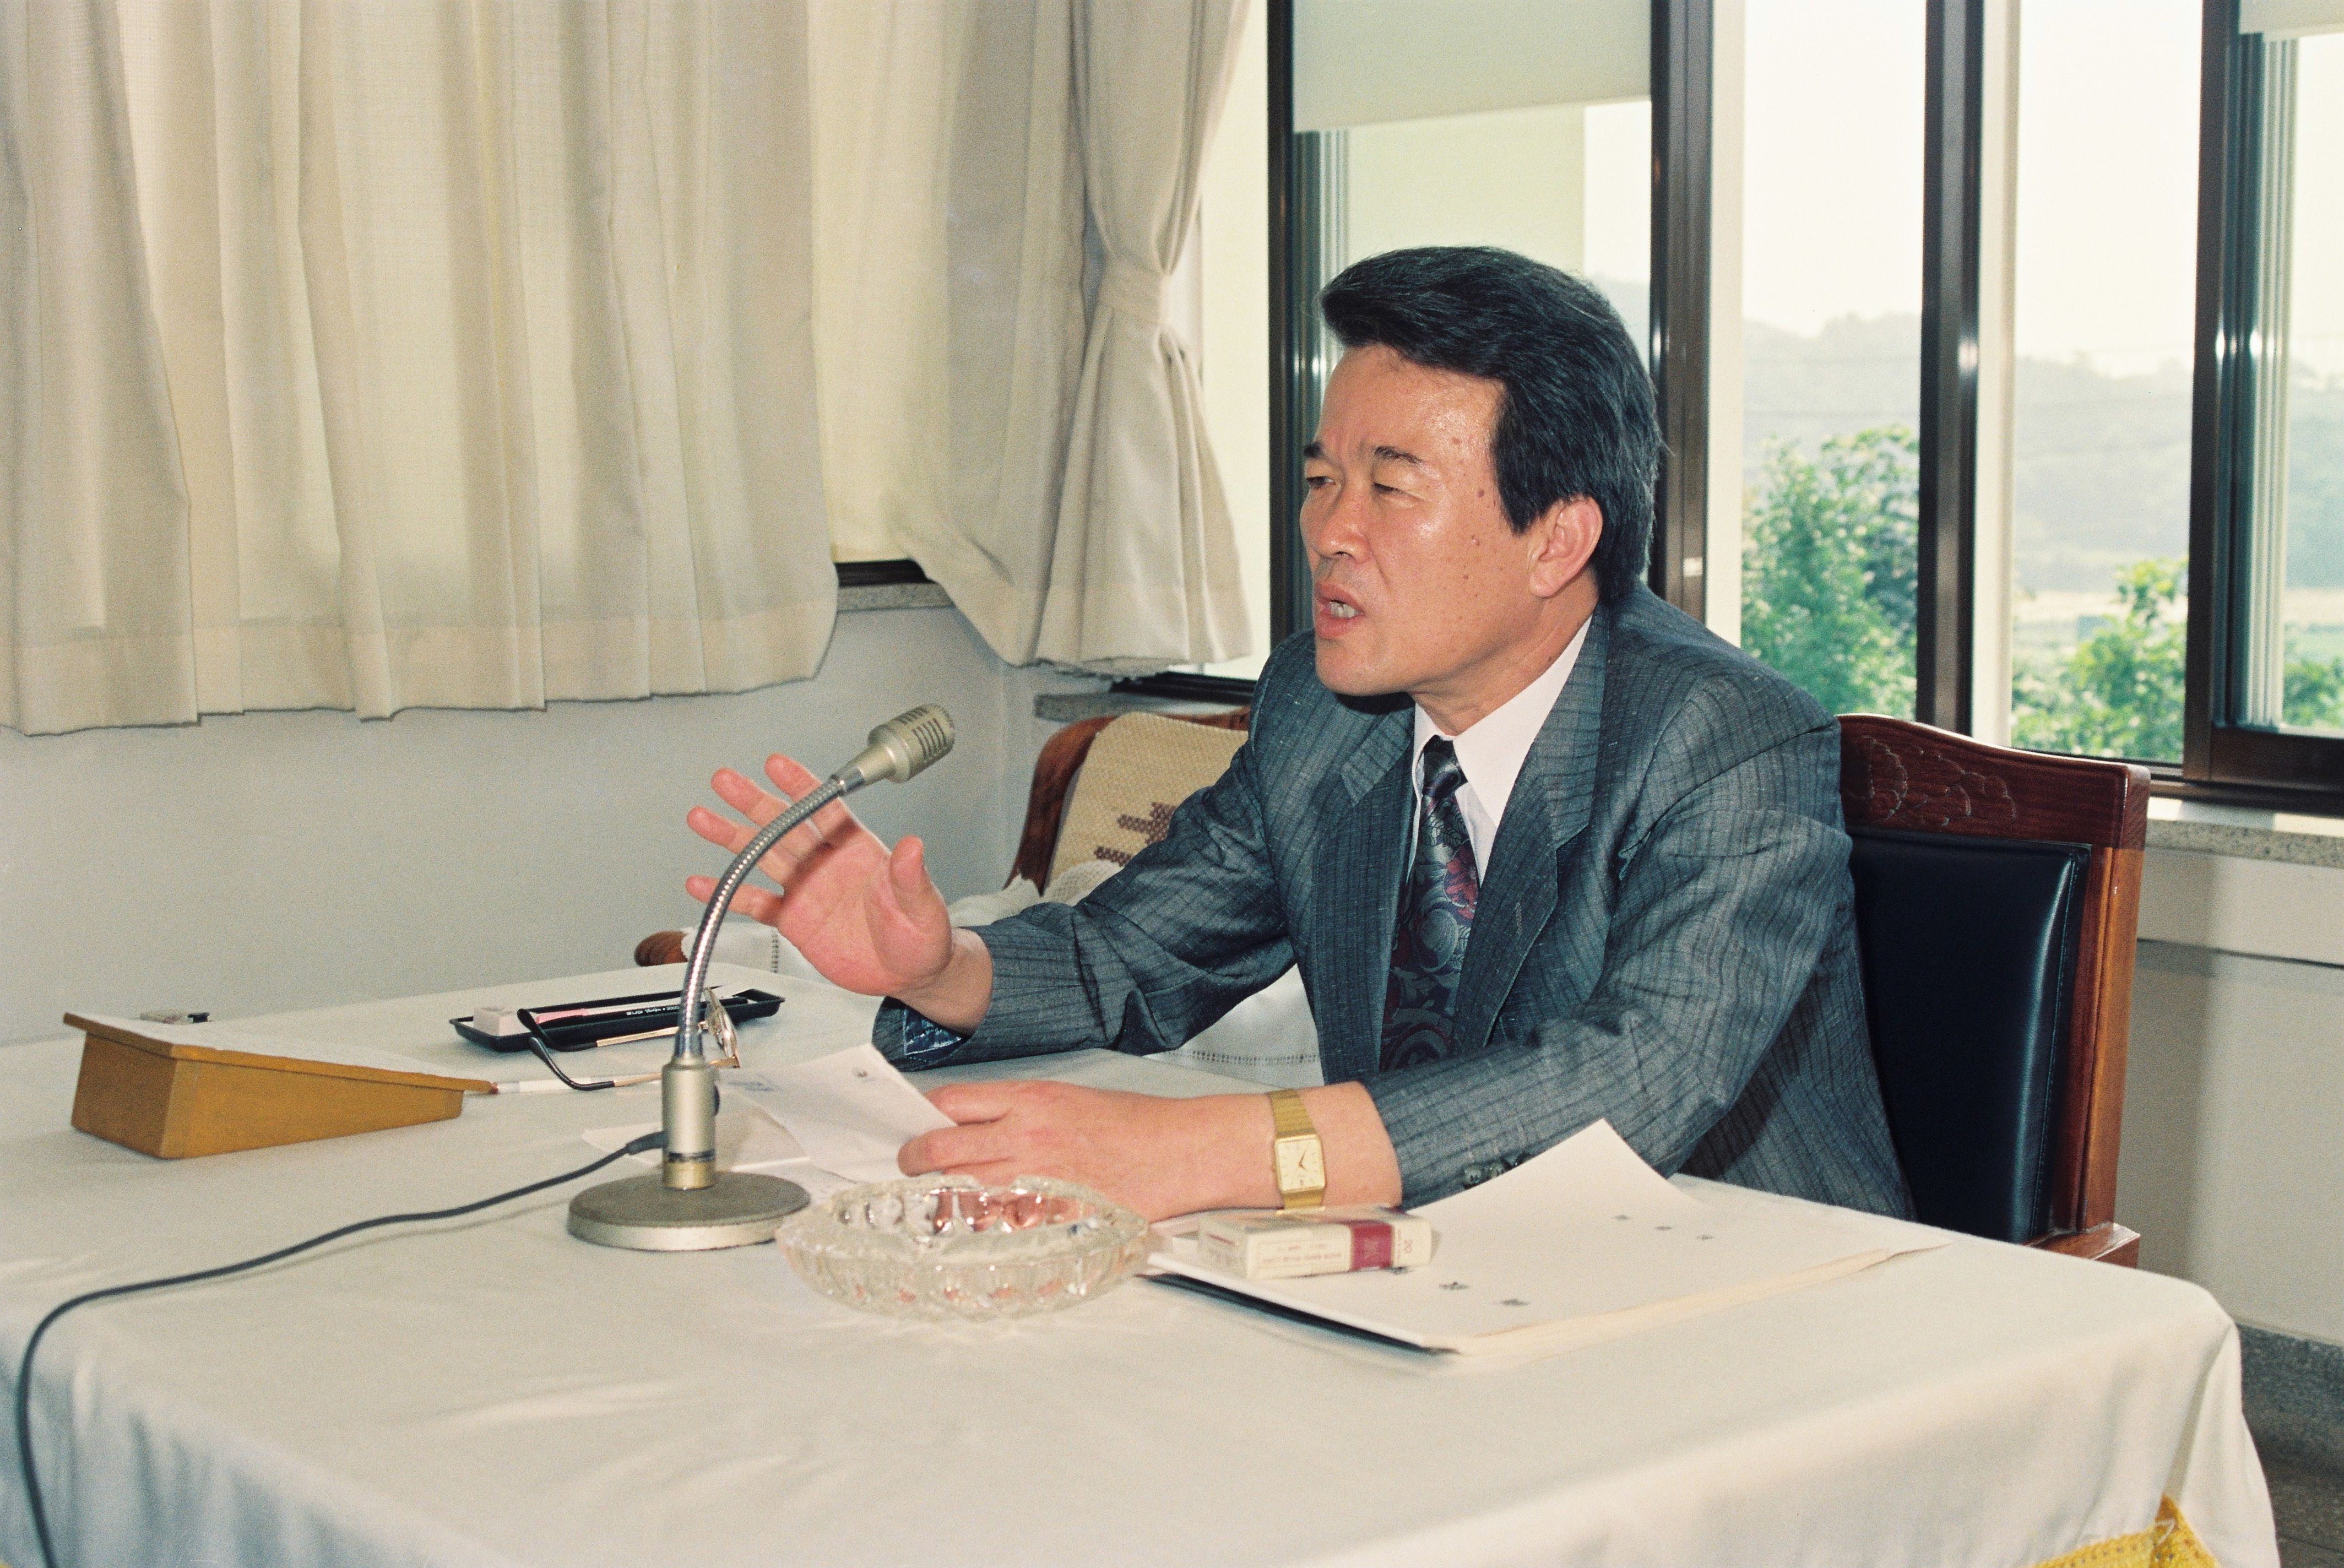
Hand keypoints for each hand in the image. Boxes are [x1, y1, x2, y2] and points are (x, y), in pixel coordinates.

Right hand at [685, 755, 983, 1015]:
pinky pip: (757, 903)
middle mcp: (828, 863)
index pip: (826, 810)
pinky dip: (731, 893)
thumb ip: (911, 876)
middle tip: (725, 781)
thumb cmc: (923, 936)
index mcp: (858, 850)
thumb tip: (913, 846)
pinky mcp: (795, 919)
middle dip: (754, 802)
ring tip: (702, 818)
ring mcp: (808, 889)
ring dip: (733, 838)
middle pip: (785, 825)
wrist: (911, 976)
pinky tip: (703, 883)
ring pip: (764, 856)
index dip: (801, 786)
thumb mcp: (923, 906)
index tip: (776, 765)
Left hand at [898, 1082, 1272, 1220]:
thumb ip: (1018, 1110)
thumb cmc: (1135, 1124)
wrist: (1181, 1150)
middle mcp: (1025, 1137)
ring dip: (946, 1200)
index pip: (950, 1105)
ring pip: (962, 1194)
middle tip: (910, 1168)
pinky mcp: (1052, 1215)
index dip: (924, 1120)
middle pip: (940, 1151)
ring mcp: (1036, 1179)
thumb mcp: (1068, 1097)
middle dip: (914, 1162)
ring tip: (945, 1201)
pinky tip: (987, 1225)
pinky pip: (1001, 1227)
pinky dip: (987, 1228)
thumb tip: (974, 1125)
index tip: (918, 1130)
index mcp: (1029, 1100)